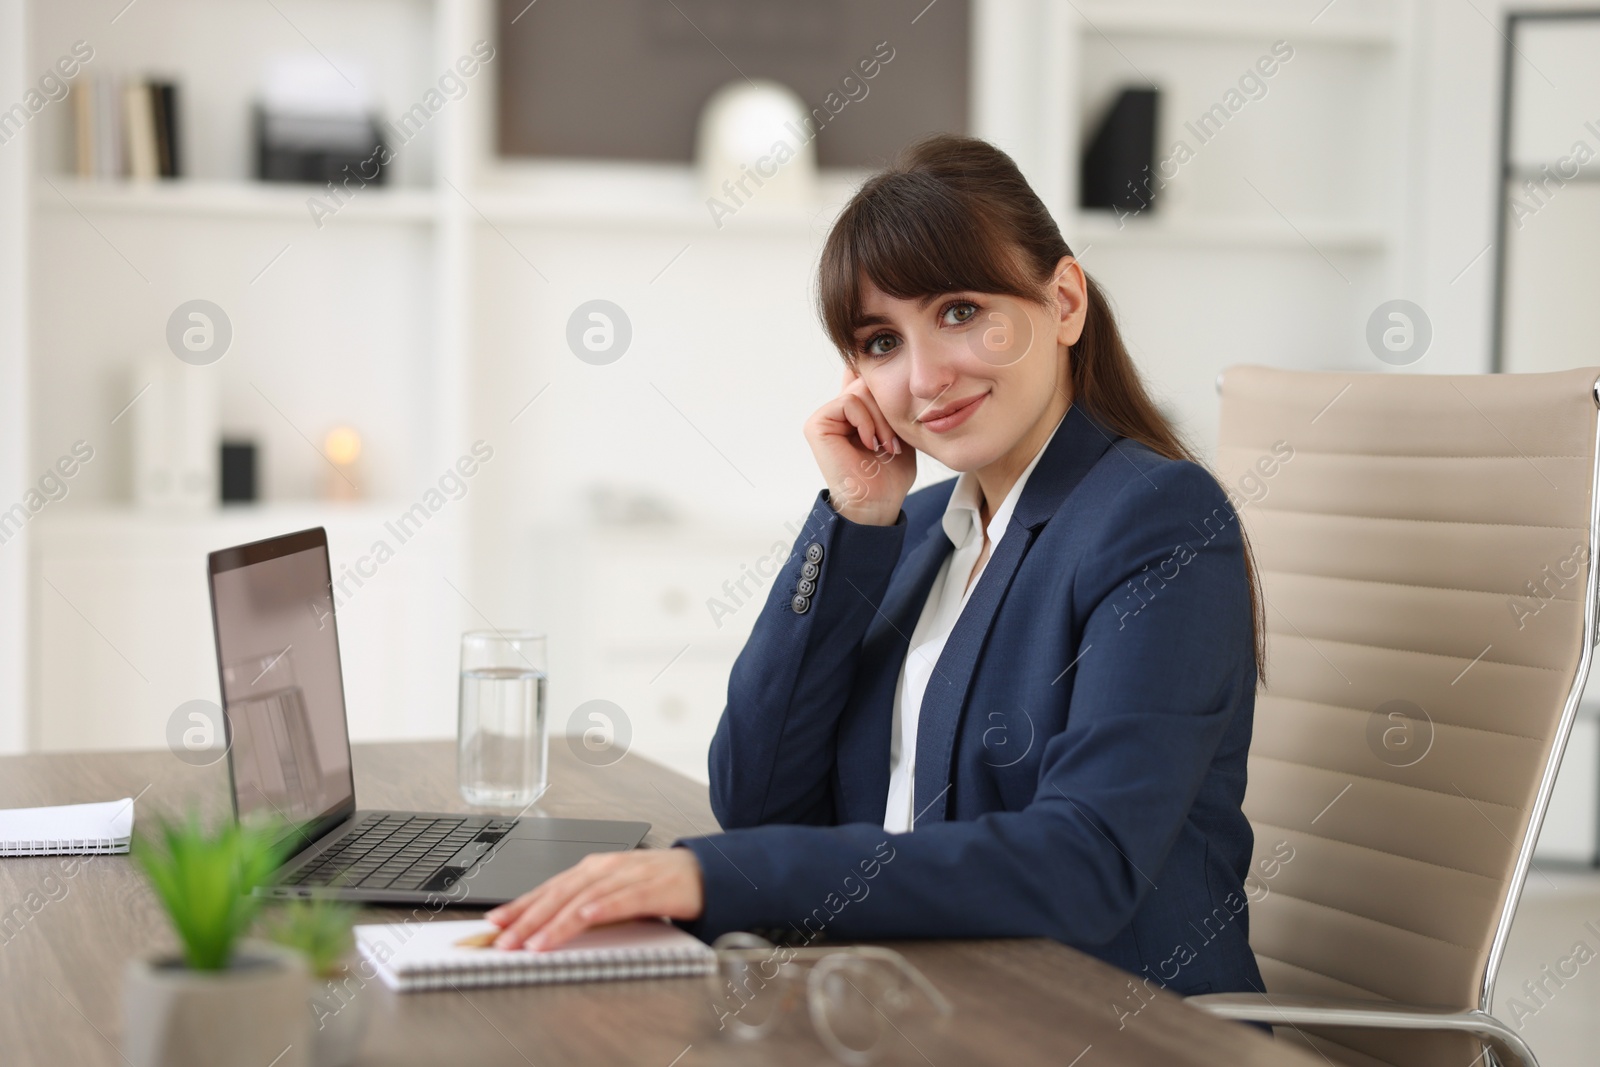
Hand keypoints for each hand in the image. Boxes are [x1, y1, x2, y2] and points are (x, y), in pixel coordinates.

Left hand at [483, 847, 704, 950]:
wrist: (703, 870)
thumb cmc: (656, 883)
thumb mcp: (613, 894)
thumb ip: (584, 907)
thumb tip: (546, 929)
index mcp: (593, 868)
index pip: (549, 887)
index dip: (520, 905)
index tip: (494, 922)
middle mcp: (606, 867)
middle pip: (560, 893)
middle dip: (528, 918)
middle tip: (504, 940)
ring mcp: (629, 875)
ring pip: (585, 898)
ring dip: (557, 921)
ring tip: (535, 941)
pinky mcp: (653, 887)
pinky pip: (623, 898)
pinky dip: (602, 907)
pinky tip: (585, 918)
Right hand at [803, 365, 916, 525]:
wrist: (878, 501)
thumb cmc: (890, 474)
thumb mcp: (898, 429)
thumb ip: (889, 402)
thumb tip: (881, 371)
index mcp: (854, 413)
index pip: (857, 376)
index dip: (870, 373)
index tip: (886, 381)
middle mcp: (837, 412)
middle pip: (866, 381)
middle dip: (887, 409)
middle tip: (892, 440)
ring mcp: (825, 417)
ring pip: (860, 391)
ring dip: (880, 420)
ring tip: (884, 446)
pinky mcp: (817, 424)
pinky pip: (848, 402)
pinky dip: (866, 421)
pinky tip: (869, 443)